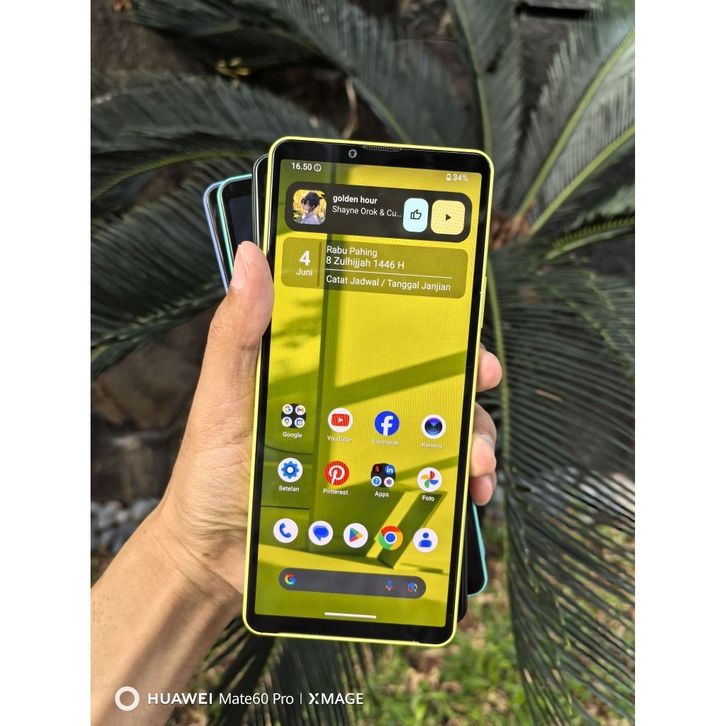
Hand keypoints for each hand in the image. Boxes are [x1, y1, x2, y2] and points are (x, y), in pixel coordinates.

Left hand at [154, 241, 500, 598]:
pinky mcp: (374, 497)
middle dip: (463, 384)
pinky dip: (455, 488)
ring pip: (435, 434)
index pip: (382, 338)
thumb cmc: (210, 470)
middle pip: (421, 384)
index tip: (458, 328)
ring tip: (475, 460)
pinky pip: (426, 486)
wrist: (213, 554)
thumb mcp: (221, 397)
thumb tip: (252, 258)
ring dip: (469, 439)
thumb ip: (237, 333)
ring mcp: (367, 454)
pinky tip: (465, 494)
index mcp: (321, 375)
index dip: (426, 327)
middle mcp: (351, 409)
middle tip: (481, 385)